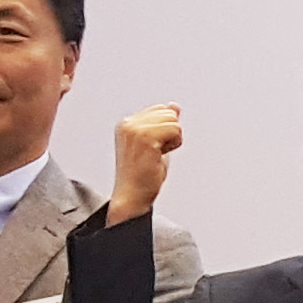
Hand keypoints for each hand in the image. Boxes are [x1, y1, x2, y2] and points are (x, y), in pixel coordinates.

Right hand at [107, 105, 182, 222]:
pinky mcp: (145, 137)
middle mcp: (128, 123)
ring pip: (174, 121)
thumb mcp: (155, 143)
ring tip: (156, 155)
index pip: (161, 109)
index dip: (165, 130)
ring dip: (172, 140)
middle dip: (170, 133)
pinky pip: (176, 130)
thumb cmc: (142, 175)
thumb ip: (163, 123)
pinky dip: (174, 144)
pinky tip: (159, 156)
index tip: (152, 148)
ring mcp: (136, 129)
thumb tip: (175, 106)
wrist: (132, 196)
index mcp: (127, 123)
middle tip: (154, 153)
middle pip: (169, 112)